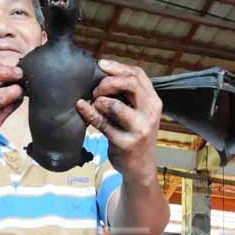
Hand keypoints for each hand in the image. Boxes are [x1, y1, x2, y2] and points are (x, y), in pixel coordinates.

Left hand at [75, 59, 160, 182]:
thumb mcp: (139, 113)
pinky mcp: (126, 143)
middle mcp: (150, 113)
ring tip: (94, 103)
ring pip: (116, 105)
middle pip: (131, 83)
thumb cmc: (135, 136)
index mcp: (153, 101)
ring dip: (100, 101)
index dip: (117, 67)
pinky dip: (89, 113)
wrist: (141, 168)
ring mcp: (139, 129)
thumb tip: (103, 73)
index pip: (138, 74)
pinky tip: (81, 106)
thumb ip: (128, 96)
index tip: (100, 65)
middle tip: (95, 89)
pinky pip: (103, 124)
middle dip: (108, 81)